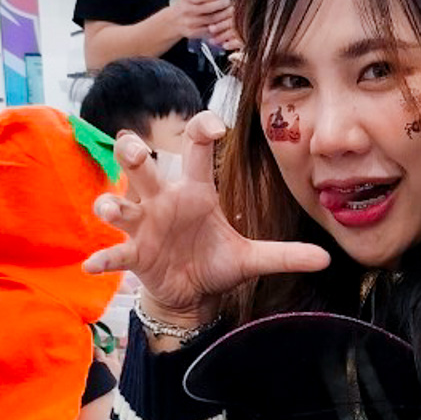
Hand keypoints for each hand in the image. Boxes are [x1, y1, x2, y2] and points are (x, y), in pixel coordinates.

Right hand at [83, 110, 328, 314]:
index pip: (196, 148)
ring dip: (110, 202)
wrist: (190, 293)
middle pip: (142, 164)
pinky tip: (93, 266)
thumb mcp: (252, 259)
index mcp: (196, 191)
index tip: (215, 125)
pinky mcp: (134, 253)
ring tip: (111, 209)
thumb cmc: (215, 262)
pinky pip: (114, 251)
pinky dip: (102, 257)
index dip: (201, 129)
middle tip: (137, 149)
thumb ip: (286, 254)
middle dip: (132, 151)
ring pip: (120, 200)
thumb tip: (327, 257)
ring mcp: (144, 224)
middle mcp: (165, 200)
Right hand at [168, 0, 234, 42]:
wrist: (173, 21)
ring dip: (223, 16)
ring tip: (231, 11)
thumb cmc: (186, 4)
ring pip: (211, 20)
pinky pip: (210, 30)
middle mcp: (186, 10)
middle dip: (220, 5)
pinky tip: (226, 22)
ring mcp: (190, 23)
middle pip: (206, 9)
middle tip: (229, 2)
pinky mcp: (194, 33)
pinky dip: (220, 26)